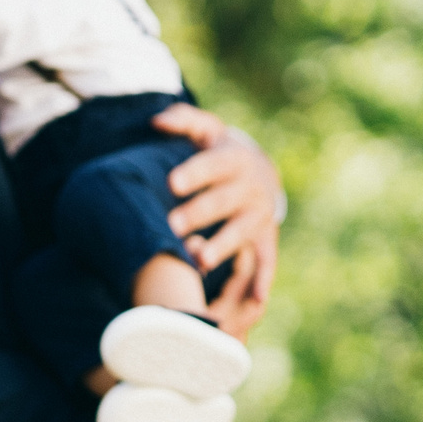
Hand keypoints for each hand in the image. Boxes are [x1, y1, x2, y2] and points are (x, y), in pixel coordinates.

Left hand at [153, 104, 281, 335]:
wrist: (260, 170)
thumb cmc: (218, 150)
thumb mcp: (205, 129)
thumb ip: (182, 120)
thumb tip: (156, 121)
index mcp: (234, 159)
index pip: (213, 165)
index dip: (194, 173)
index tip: (171, 183)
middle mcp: (251, 188)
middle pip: (224, 201)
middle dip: (199, 213)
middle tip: (172, 226)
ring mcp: (260, 215)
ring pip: (241, 232)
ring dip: (222, 247)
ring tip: (197, 261)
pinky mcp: (266, 239)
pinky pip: (266, 261)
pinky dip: (262, 280)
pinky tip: (253, 300)